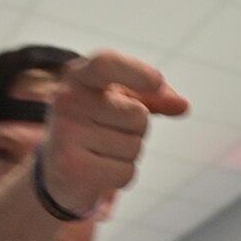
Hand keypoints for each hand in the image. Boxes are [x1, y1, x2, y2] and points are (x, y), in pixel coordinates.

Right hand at [37, 50, 190, 217]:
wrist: (57, 171)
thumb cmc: (95, 128)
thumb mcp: (120, 103)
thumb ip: (152, 98)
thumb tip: (183, 105)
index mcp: (79, 76)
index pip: (106, 64)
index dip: (136, 71)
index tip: (156, 82)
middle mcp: (67, 100)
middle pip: (138, 116)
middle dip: (137, 130)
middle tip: (109, 133)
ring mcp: (66, 133)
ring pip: (134, 147)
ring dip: (128, 155)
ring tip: (101, 152)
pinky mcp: (71, 167)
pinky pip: (126, 172)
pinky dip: (121, 176)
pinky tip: (99, 171)